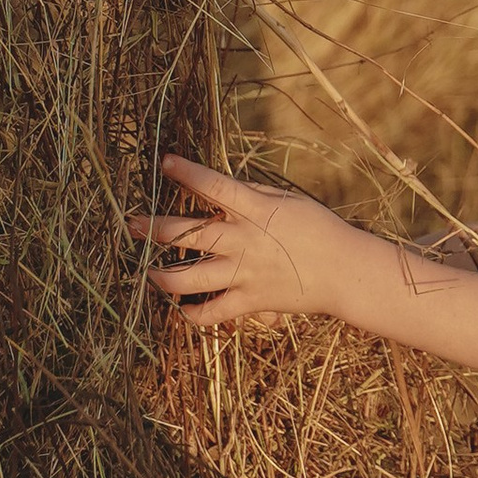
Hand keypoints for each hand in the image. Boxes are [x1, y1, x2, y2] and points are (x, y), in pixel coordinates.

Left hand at [132, 155, 369, 332]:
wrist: (345, 271)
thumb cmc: (319, 229)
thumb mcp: (287, 200)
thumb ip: (251, 195)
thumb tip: (219, 188)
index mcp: (254, 210)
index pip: (213, 186)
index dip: (187, 173)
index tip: (165, 163)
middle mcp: (243, 241)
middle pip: (187, 234)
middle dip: (153, 228)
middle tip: (131, 224)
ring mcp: (244, 273)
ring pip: (189, 279)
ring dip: (162, 276)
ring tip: (149, 272)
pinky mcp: (250, 302)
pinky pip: (213, 313)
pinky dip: (193, 315)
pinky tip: (182, 310)